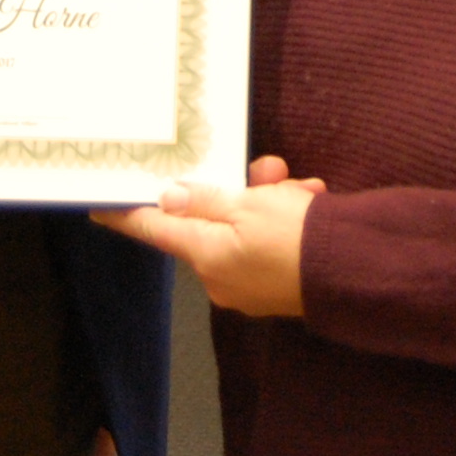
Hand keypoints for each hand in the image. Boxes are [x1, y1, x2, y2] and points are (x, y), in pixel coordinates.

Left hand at [91, 155, 321, 317]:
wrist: (355, 273)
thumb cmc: (297, 238)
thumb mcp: (250, 206)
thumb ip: (206, 200)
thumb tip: (169, 199)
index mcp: (206, 256)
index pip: (154, 229)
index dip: (128, 215)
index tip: (100, 206)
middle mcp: (219, 275)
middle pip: (212, 220)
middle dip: (243, 190)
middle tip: (274, 171)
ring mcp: (247, 283)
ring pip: (245, 225)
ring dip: (272, 199)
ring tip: (304, 190)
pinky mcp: (274, 283)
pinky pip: (268, 242)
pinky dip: (287, 219)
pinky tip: (312, 204)